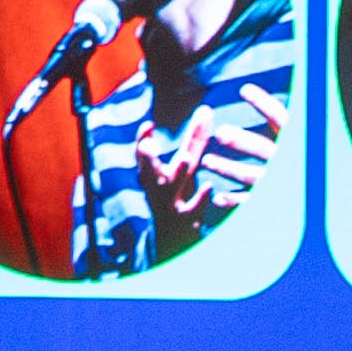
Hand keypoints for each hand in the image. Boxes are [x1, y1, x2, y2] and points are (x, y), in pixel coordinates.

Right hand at [148, 87, 277, 226]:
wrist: (176, 240)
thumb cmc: (181, 197)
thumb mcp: (184, 169)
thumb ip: (193, 142)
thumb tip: (204, 111)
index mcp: (154, 175)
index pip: (145, 156)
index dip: (143, 142)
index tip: (147, 126)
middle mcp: (159, 189)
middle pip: (151, 170)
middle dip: (148, 157)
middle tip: (149, 144)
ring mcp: (171, 205)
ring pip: (171, 188)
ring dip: (177, 173)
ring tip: (185, 158)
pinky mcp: (187, 220)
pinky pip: (193, 209)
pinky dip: (200, 199)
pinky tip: (208, 187)